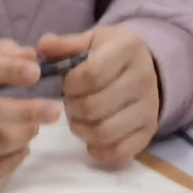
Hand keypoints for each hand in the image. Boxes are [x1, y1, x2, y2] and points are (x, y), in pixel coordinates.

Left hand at [47, 26, 163, 165]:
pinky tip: (92, 138)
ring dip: (82, 130)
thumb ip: (65, 45)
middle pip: (95, 106)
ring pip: (105, 132)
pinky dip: (100, 150)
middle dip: (72, 108)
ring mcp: (149, 107)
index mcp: (127, 48)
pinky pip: (120, 151)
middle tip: (70, 102)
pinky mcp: (150, 130)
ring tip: (79, 119)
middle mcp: (144, 77)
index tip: (67, 83)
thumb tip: (42, 46)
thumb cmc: (110, 54)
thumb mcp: (91, 41)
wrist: (146, 67)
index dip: (70, 84)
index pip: (91, 74)